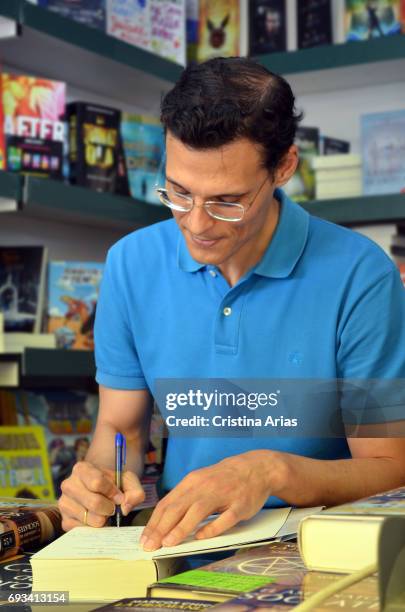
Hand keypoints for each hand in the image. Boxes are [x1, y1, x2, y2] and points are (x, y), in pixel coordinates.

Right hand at [58, 461, 144, 530]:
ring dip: (103, 519)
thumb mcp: (128, 481)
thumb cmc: (114, 484)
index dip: (112, 492)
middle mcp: (68, 485)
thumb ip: (134, 491)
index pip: (97, 482)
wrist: (101, 492)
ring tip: (104, 513)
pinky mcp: (65, 521)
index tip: (119, 496)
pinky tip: (96, 519)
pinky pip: (83, 530)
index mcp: (82, 469)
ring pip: (89, 518)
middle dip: (109, 508)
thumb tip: (125, 507)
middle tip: (113, 508)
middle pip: (94, 502)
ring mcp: (64, 504)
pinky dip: (94, 528)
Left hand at [140, 450, 273, 550]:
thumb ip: (185, 498)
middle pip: (179, 506)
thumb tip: (163, 521)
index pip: (168, 503)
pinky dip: (212, 528)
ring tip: (168, 543)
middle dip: (162, 528)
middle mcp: (205, 486)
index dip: (154, 522)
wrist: (256, 467)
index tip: (145, 538)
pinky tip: (201, 537)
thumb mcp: (201, 481)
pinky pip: (224, 518)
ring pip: (198, 511)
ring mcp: (223, 494)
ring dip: (181, 528)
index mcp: (193, 481)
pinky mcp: (240, 505)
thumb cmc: (225, 478)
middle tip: (150, 545)